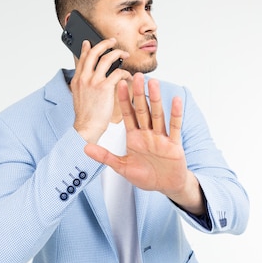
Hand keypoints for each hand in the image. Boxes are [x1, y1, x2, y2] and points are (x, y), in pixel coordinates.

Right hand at [71, 38, 129, 142]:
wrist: (86, 127)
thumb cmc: (86, 116)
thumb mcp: (78, 97)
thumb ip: (83, 85)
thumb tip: (88, 79)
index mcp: (77, 80)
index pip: (82, 58)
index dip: (86, 48)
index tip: (89, 42)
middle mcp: (84, 78)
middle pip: (94, 53)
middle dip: (105, 44)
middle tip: (112, 42)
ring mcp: (94, 81)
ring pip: (107, 59)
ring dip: (118, 53)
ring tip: (125, 54)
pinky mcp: (105, 87)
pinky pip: (118, 73)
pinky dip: (125, 72)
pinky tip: (128, 76)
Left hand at [84, 73, 205, 212]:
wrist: (165, 186)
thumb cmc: (146, 176)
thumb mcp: (122, 167)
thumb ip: (105, 156)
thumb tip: (85, 148)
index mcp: (134, 137)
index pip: (128, 115)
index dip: (124, 100)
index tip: (119, 84)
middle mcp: (147, 134)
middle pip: (143, 110)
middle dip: (139, 93)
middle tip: (136, 75)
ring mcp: (161, 138)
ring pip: (157, 115)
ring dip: (155, 99)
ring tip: (153, 82)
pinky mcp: (173, 145)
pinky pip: (174, 127)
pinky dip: (175, 114)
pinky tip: (175, 100)